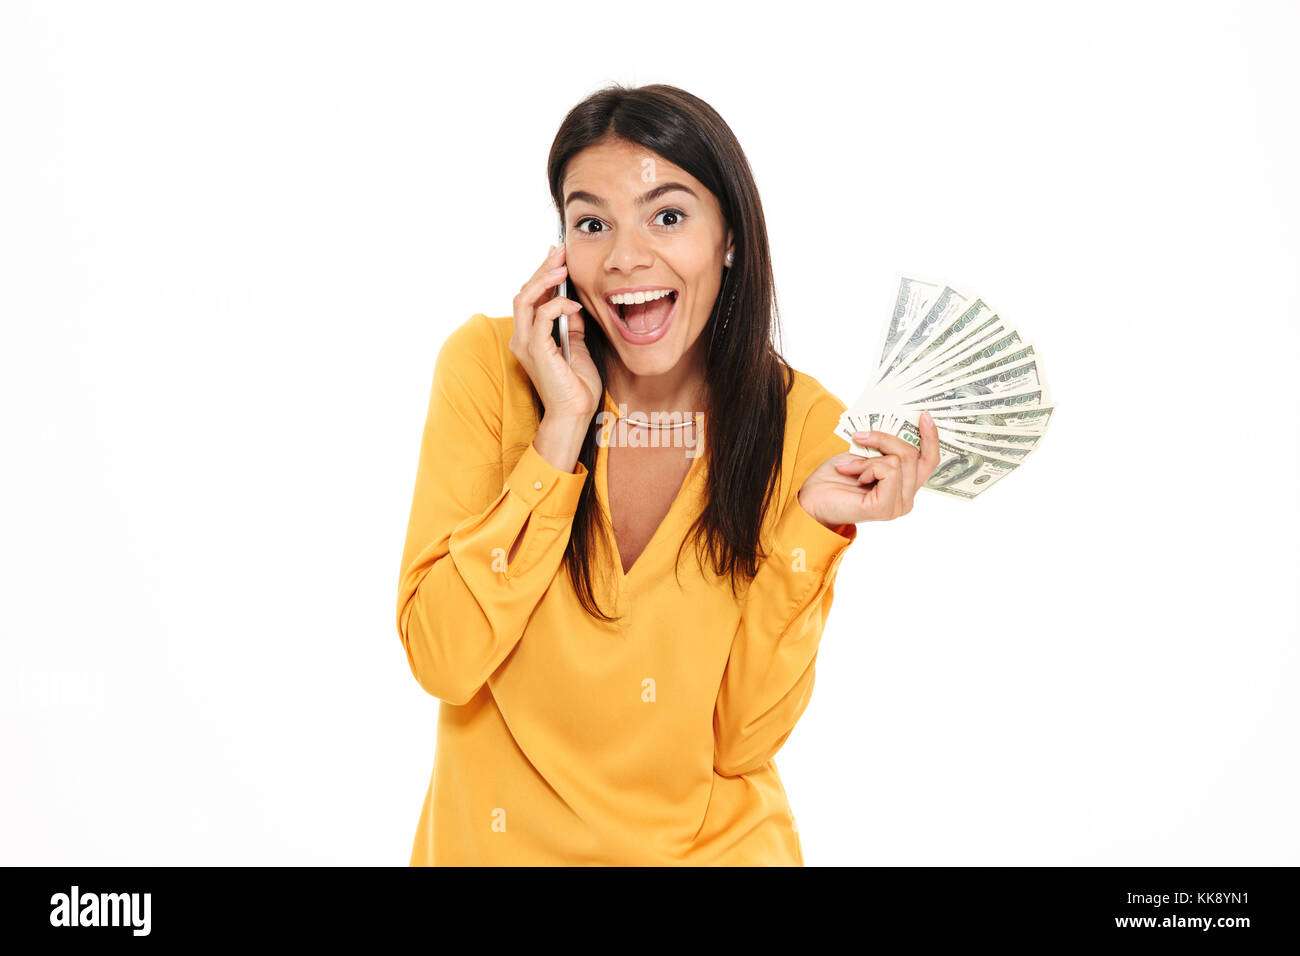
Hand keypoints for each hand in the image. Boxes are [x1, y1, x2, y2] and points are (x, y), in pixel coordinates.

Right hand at [509, 244, 601, 423]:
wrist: (574, 414)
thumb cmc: (576, 386)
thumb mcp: (577, 347)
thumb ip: (570, 326)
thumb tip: (572, 306)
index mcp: (530, 337)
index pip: (530, 298)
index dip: (542, 276)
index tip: (557, 258)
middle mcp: (522, 338)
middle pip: (524, 293)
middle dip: (542, 269)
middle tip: (559, 252)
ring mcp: (526, 344)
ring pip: (525, 299)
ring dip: (544, 279)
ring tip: (561, 266)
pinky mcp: (536, 349)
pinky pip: (542, 316)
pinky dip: (557, 305)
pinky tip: (573, 304)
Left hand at [797, 412, 940, 526]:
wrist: (812, 498)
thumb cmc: (836, 478)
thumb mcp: (865, 454)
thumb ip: (886, 448)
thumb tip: (897, 426)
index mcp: (906, 486)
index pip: (930, 460)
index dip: (930, 437)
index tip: (924, 415)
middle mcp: (907, 499)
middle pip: (914, 455)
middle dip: (885, 439)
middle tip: (860, 437)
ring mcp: (898, 505)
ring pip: (899, 461)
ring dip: (868, 458)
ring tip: (849, 465)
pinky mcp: (885, 508)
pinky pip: (888, 471)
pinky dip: (867, 467)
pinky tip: (854, 476)